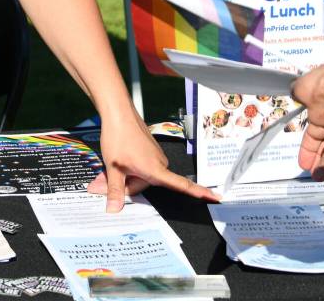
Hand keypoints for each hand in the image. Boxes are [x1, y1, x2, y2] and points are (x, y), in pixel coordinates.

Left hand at [86, 109, 219, 211]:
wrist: (118, 113)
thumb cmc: (118, 137)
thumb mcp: (113, 167)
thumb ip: (114, 191)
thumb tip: (114, 210)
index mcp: (155, 169)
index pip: (181, 184)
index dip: (198, 192)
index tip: (214, 197)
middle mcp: (159, 163)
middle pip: (146, 185)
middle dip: (128, 185)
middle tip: (109, 178)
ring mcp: (155, 156)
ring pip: (142, 176)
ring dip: (127, 175)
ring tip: (113, 164)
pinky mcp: (150, 151)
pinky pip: (141, 166)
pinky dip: (129, 167)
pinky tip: (119, 159)